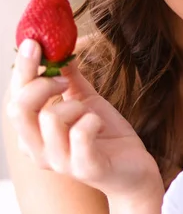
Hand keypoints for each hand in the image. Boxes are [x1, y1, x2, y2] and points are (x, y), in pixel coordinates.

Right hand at [7, 39, 161, 198]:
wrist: (136, 170)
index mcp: (34, 134)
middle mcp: (39, 151)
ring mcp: (61, 162)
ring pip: (50, 118)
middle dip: (42, 84)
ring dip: (74, 106)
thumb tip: (59, 49)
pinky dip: (92, 121)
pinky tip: (99, 124)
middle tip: (65, 81)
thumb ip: (71, 79)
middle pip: (18, 109)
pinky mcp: (85, 169)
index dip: (22, 69)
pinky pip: (80, 134)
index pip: (14, 99)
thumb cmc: (108, 137)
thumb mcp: (87, 102)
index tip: (34, 43)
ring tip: (89, 114)